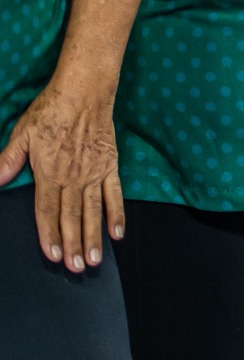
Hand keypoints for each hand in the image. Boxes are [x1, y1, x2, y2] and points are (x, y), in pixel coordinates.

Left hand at [0, 80, 121, 270]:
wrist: (85, 92)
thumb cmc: (50, 111)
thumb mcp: (21, 134)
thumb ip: (7, 161)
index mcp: (49, 172)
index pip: (47, 210)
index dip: (48, 234)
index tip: (51, 255)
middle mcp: (73, 176)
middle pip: (72, 216)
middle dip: (72, 244)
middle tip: (76, 268)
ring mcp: (94, 173)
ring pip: (93, 210)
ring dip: (93, 236)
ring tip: (94, 259)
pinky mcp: (110, 166)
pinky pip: (114, 194)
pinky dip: (116, 214)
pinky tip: (117, 233)